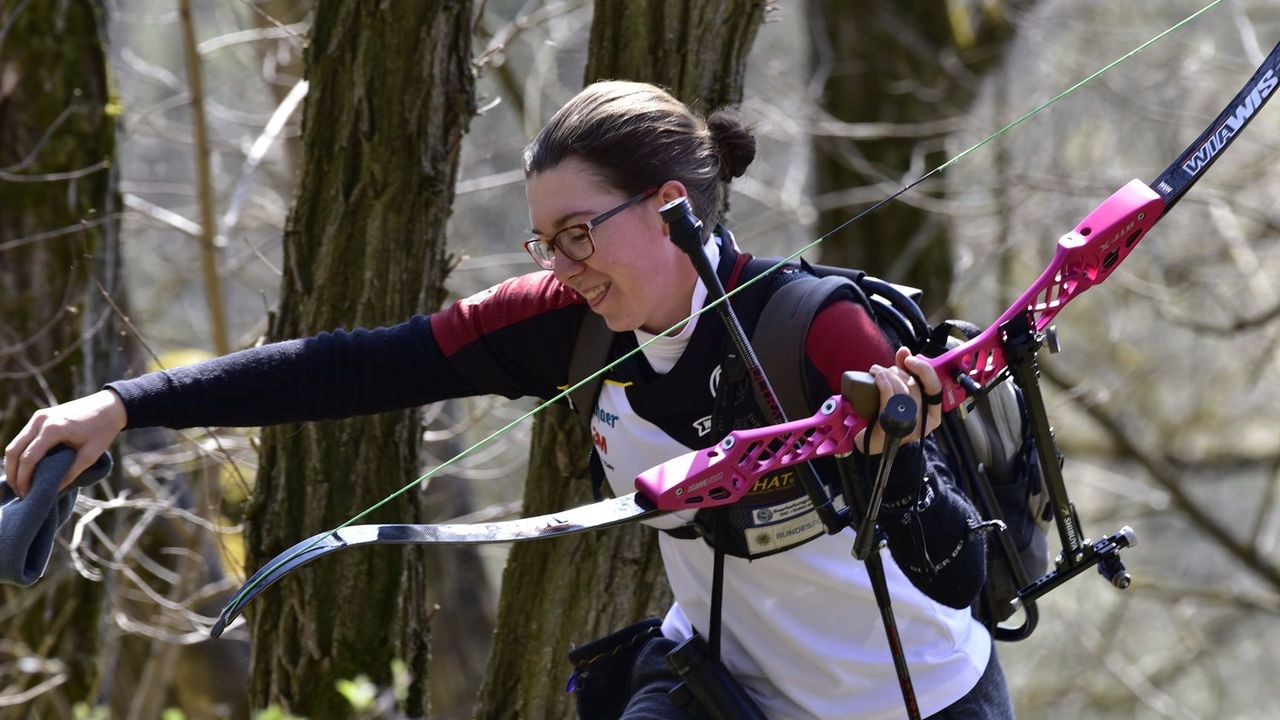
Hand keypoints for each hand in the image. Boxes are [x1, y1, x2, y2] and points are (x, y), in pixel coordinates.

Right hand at [4, 390, 126, 497]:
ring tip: (20, 483)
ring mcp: (38, 416)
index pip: (28, 458)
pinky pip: (22, 438)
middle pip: (14, 451)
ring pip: (15, 444)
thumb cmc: (103, 430)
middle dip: (13, 474)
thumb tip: (53, 490)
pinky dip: (20, 454)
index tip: (27, 494)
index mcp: (53, 428)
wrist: (109, 406)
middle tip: (20, 492)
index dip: (24, 478)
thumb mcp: (91, 454)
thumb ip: (71, 473)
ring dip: (13, 464)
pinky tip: (25, 468)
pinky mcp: (40, 416)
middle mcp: (41, 420)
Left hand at [854, 347, 942, 453]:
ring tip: (877, 371)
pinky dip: (884, 384)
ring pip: (903, 392)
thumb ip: (904, 372)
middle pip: (916, 387)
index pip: (935, 387)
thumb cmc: (886, 416)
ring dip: (888, 375)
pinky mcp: (891, 429)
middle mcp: (923, 422)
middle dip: (898, 372)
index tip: (910, 359)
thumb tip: (905, 351)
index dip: (924, 369)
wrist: (869, 441)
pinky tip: (878, 378)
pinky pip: (891, 400)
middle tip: (885, 370)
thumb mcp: (900, 392)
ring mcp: (908, 427)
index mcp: (932, 413)